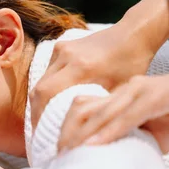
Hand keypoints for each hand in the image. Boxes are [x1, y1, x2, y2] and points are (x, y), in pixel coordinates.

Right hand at [29, 0, 168, 129]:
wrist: (133, 33)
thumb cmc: (132, 63)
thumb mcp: (120, 91)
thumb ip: (100, 110)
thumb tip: (84, 135)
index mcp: (82, 67)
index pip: (46, 93)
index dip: (38, 116)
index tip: (39, 135)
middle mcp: (67, 55)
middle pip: (38, 89)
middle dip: (36, 113)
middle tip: (39, 133)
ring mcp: (62, 48)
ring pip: (41, 80)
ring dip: (41, 101)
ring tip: (45, 120)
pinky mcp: (62, 46)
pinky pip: (48, 71)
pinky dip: (48, 88)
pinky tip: (54, 102)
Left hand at [58, 64, 168, 153]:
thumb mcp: (154, 134)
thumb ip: (132, 141)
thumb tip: (112, 162)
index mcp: (120, 98)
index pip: (83, 111)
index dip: (66, 132)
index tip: (56, 155)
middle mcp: (124, 91)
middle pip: (82, 110)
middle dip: (66, 136)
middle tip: (55, 160)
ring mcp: (139, 91)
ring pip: (101, 111)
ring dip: (82, 135)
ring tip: (69, 155)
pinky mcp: (157, 94)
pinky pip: (129, 113)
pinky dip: (111, 130)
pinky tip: (98, 145)